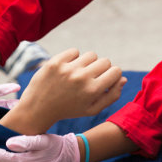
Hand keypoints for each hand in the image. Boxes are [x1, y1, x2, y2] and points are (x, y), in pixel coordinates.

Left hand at [0, 48, 126, 134]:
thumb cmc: (69, 110)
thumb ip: (111, 95)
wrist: (38, 108)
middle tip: (92, 77)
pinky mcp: (55, 61)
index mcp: (93, 91)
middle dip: (102, 68)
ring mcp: (68, 68)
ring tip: (80, 73)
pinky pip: (75, 51)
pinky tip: (69, 69)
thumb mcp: (92, 109)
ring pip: (91, 55)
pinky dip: (74, 58)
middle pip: (105, 61)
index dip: (113, 75)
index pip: (116, 71)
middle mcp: (82, 78)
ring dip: (88, 62)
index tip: (105, 79)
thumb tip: (123, 79)